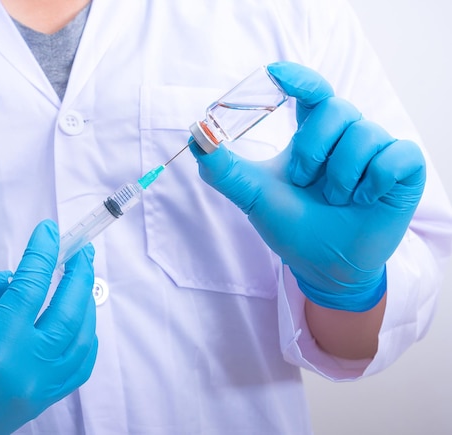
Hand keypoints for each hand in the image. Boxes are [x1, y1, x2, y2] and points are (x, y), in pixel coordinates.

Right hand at [0, 220, 97, 433]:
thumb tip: (14, 277)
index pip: (29, 291)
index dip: (41, 255)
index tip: (48, 230)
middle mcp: (25, 375)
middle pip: (68, 314)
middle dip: (79, 275)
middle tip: (80, 249)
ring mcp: (39, 392)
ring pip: (82, 340)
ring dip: (85, 303)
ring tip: (79, 277)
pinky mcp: (42, 402)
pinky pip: (81, 366)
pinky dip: (87, 337)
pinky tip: (80, 317)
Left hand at [190, 61, 425, 311]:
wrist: (323, 266)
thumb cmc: (292, 226)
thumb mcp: (253, 195)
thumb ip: (224, 168)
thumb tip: (196, 135)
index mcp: (314, 135)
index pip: (312, 91)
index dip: (298, 78)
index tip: (274, 74)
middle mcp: (346, 136)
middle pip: (337, 109)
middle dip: (313, 149)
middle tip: (302, 181)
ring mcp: (377, 151)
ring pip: (365, 133)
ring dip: (341, 175)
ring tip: (334, 200)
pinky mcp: (404, 170)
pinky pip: (395, 156)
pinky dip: (374, 181)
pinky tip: (364, 200)